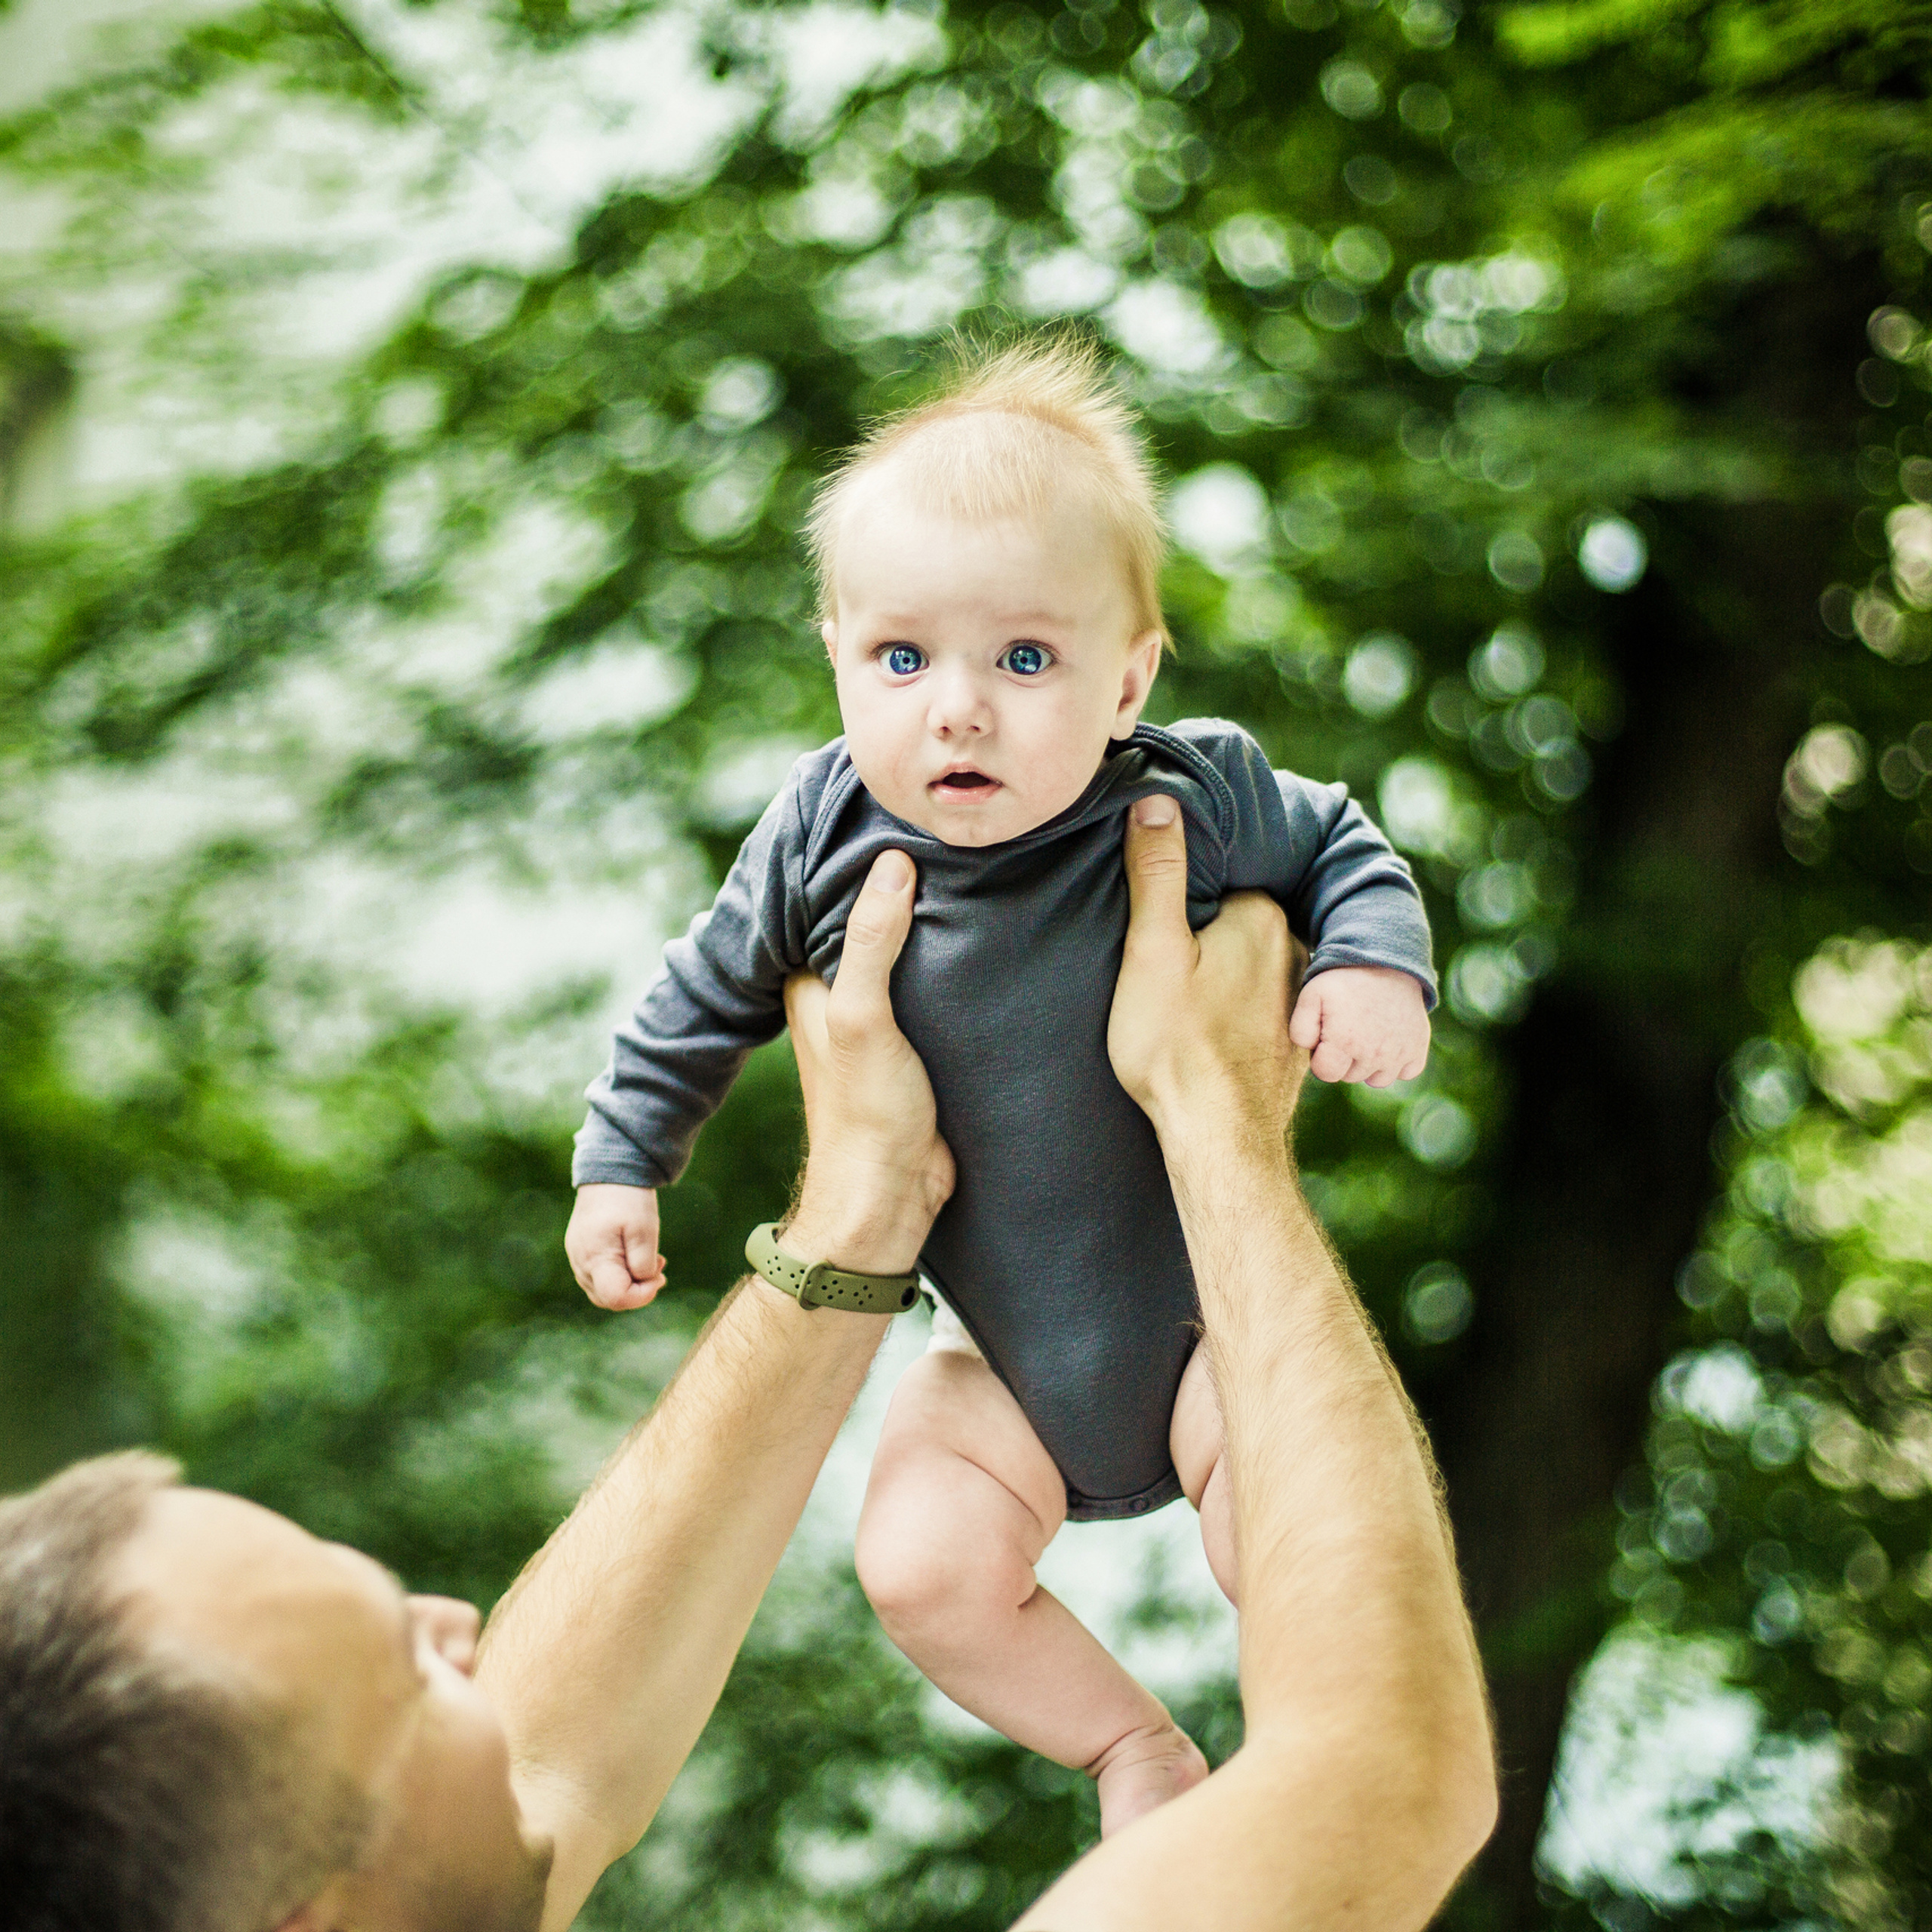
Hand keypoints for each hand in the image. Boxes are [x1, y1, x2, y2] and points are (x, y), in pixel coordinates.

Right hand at [566, 1183, 666, 1309]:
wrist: (609, 1172)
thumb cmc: (628, 1199)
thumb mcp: (645, 1230)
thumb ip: (643, 1263)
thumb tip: (643, 1283)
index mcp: (595, 1258)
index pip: (615, 1298)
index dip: (642, 1296)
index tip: (661, 1275)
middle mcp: (581, 1263)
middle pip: (609, 1299)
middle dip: (638, 1291)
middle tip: (659, 1267)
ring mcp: (578, 1258)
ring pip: (603, 1291)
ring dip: (630, 1283)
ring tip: (651, 1259)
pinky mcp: (581, 1252)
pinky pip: (599, 1277)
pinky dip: (620, 1274)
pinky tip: (635, 1256)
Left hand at [782, 849, 954, 1276]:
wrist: (897, 1196)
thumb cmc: (867, 1113)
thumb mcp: (864, 1018)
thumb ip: (874, 943)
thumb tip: (893, 864)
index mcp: (812, 982)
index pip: (836, 902)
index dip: (865, 866)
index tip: (906, 823)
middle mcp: (844, 996)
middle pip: (879, 925)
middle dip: (911, 891)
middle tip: (961, 843)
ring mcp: (886, 1020)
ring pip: (916, 956)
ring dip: (944, 929)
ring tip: (987, 875)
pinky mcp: (927, 1043)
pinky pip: (944, 989)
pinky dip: (964, 967)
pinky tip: (999, 937)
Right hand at [1108, 794, 1307, 1148]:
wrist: (1219, 1138)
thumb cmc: (1176, 1044)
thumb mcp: (1150, 950)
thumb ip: (1157, 872)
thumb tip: (1156, 800)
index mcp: (1261, 919)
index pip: (1217, 884)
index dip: (1180, 904)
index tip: (1154, 932)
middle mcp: (1294, 952)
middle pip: (1236, 925)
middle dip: (1206, 938)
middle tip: (1164, 974)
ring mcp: (1301, 1001)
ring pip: (1252, 968)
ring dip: (1224, 978)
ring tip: (1185, 1007)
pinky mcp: (1296, 1043)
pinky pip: (1263, 1009)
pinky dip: (1239, 1014)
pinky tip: (1210, 1036)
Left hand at [1287, 966, 1429, 1086]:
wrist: (1388, 961)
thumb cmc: (1345, 980)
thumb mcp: (1311, 995)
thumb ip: (1300, 1029)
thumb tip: (1310, 1051)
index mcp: (1344, 1043)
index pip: (1326, 1074)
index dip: (1321, 1056)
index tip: (1326, 1038)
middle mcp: (1374, 1054)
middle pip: (1349, 1076)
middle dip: (1344, 1058)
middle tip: (1348, 1028)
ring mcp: (1399, 1053)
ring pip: (1377, 1079)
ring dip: (1369, 1064)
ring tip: (1367, 1035)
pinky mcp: (1418, 1049)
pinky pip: (1406, 1073)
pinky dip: (1398, 1063)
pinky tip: (1389, 1041)